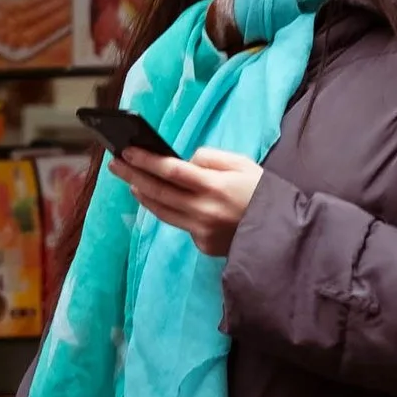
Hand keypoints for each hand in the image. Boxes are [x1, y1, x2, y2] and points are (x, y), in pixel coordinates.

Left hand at [119, 147, 263, 257]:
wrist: (281, 234)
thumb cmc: (262, 192)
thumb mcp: (242, 164)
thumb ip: (210, 159)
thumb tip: (183, 161)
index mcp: (214, 186)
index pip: (171, 170)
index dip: (146, 160)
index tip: (127, 151)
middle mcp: (203, 210)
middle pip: (158, 191)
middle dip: (133, 175)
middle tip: (115, 163)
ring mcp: (201, 230)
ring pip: (162, 211)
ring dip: (142, 195)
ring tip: (130, 181)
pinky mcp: (202, 244)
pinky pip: (180, 224)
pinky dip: (168, 210)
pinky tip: (157, 200)